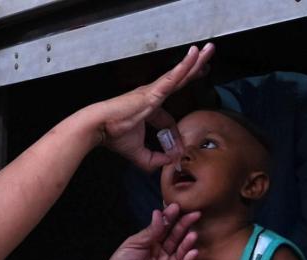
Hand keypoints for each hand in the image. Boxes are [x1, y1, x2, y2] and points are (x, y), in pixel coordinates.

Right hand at [94, 43, 214, 170]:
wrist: (98, 127)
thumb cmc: (112, 135)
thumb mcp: (138, 154)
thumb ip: (154, 160)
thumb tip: (171, 162)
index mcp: (147, 110)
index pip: (168, 120)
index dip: (176, 136)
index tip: (179, 149)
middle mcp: (151, 96)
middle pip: (179, 82)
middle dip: (194, 72)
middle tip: (206, 62)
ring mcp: (153, 91)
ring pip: (180, 74)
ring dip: (195, 61)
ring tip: (208, 49)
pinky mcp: (153, 90)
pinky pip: (173, 76)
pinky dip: (185, 66)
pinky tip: (195, 55)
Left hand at [100, 204, 200, 259]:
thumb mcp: (135, 243)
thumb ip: (150, 231)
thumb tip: (159, 213)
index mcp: (153, 242)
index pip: (166, 228)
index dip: (172, 218)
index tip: (177, 207)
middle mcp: (162, 254)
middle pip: (176, 238)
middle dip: (185, 227)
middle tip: (194, 215)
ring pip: (180, 254)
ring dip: (187, 244)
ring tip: (193, 235)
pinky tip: (192, 253)